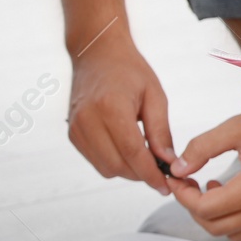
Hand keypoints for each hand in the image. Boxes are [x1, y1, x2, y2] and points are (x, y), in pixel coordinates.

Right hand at [67, 37, 174, 193]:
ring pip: (105, 168)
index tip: (166, 186)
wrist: (96, 54)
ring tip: (144, 159)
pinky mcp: (72, 134)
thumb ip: (160, 132)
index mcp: (111, 107)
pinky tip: (126, 149)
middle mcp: (88, 120)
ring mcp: (76, 128)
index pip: (133, 152)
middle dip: (140, 175)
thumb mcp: (154, 96)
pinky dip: (113, 162)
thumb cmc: (128, 70)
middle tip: (159, 172)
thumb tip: (168, 163)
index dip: (151, 174)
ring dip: (127, 170)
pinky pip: (95, 161)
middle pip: (117, 165)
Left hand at [165, 113, 240, 240]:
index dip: (182, 195)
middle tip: (188, 184)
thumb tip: (178, 169)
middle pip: (213, 226)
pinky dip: (234, 221)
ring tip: (212, 188)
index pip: (203, 208)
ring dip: (213, 216)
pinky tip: (233, 196)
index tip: (176, 179)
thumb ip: (202, 148)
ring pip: (232, 232)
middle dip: (193, 206)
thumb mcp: (236, 129)